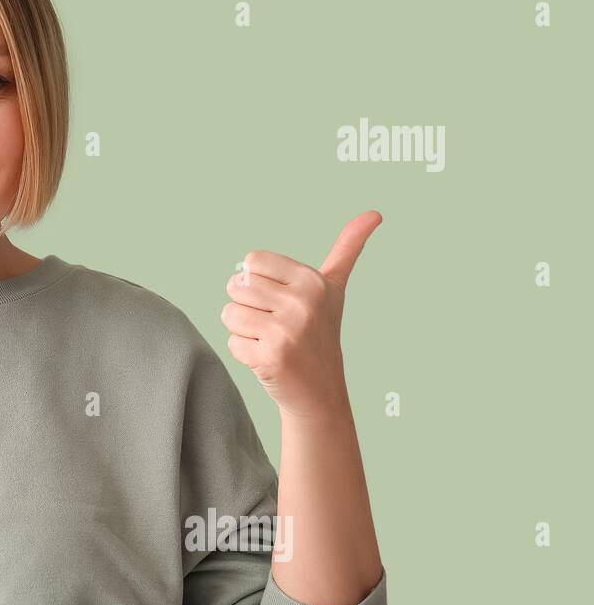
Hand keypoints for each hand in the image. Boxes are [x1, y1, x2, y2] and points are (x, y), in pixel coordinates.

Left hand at [220, 211, 381, 421]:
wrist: (320, 391)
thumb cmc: (319, 332)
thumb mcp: (334, 287)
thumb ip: (348, 248)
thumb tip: (374, 213)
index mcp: (312, 280)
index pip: (251, 262)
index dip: (256, 282)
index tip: (279, 300)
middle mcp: (303, 302)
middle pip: (236, 286)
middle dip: (247, 307)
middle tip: (273, 324)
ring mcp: (288, 330)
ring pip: (230, 314)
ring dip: (243, 330)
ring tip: (270, 340)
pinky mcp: (271, 356)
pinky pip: (232, 342)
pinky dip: (244, 354)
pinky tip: (268, 359)